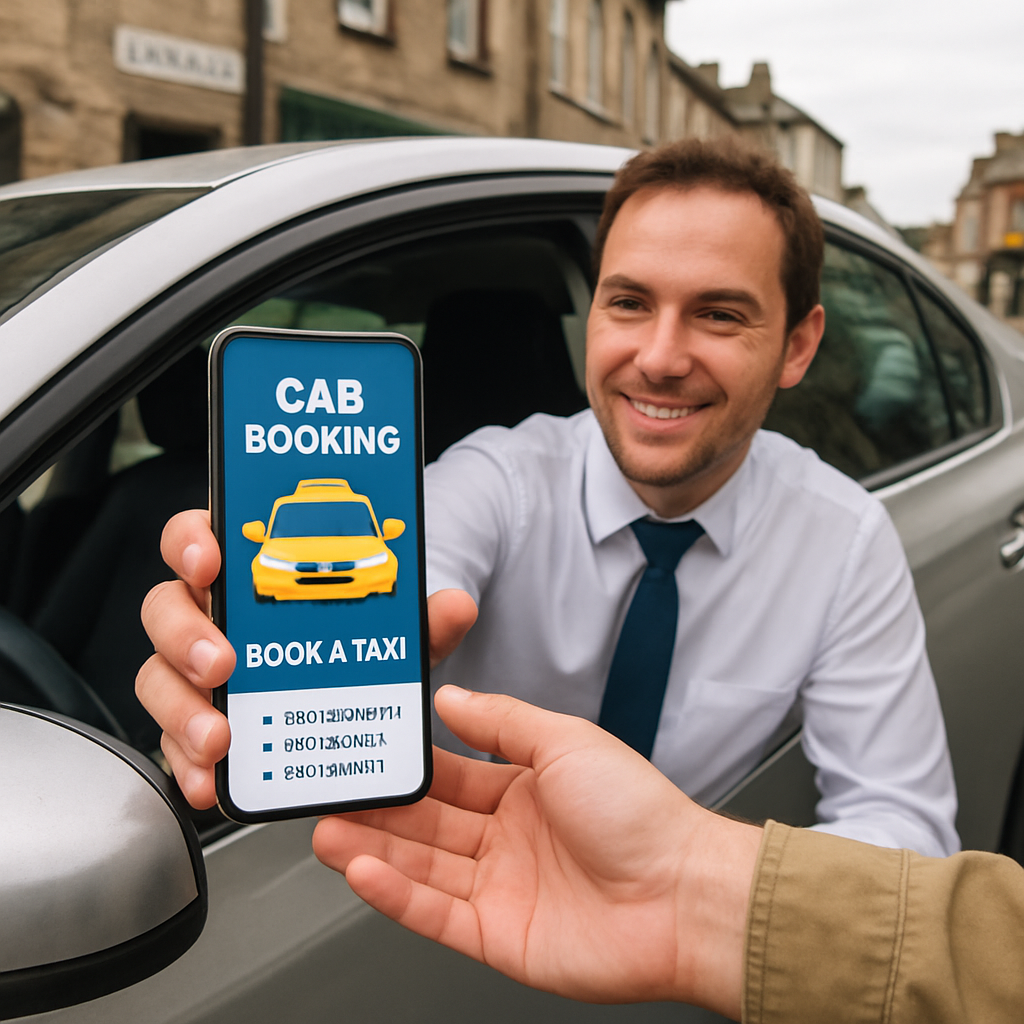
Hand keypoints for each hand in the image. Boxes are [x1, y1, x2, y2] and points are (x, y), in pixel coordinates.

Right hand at [136, 508, 477, 807]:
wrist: (352, 706)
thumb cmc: (352, 648)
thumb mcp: (391, 632)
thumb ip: (421, 617)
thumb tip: (454, 606)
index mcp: (245, 573)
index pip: (198, 537)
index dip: (192, 542)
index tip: (211, 561)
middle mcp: (211, 617)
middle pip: (165, 610)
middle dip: (186, 636)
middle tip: (222, 664)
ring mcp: (195, 674)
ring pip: (159, 680)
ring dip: (182, 710)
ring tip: (220, 737)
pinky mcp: (197, 725)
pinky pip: (173, 742)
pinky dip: (185, 764)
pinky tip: (208, 780)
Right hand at [313, 687, 760, 1018]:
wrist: (682, 894)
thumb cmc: (641, 814)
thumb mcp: (565, 740)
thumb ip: (503, 720)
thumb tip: (452, 697)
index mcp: (526, 791)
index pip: (450, 777)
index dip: (409, 769)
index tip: (369, 755)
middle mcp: (509, 840)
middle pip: (427, 825)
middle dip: (378, 812)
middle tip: (331, 797)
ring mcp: (501, 890)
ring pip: (422, 868)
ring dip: (373, 851)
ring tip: (328, 832)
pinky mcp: (498, 936)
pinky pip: (435, 914)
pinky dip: (396, 895)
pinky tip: (363, 871)